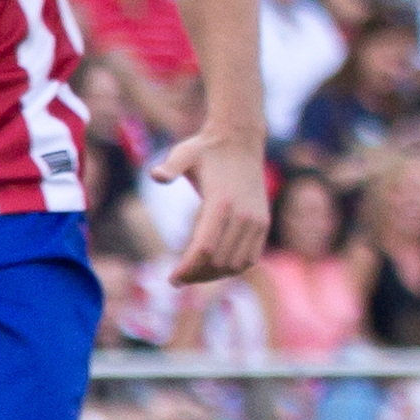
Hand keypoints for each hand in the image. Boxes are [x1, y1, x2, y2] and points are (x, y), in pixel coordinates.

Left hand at [158, 130, 272, 285]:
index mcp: (222, 201)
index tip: (172, 279)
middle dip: (197, 276)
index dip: (187, 269)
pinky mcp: (263, 222)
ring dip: (215, 275)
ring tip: (195, 275)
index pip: (204, 248)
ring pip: (237, 264)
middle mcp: (243, 214)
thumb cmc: (207, 149)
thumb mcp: (183, 153)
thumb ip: (169, 166)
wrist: (241, 140)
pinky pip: (251, 257)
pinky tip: (214, 266)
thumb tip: (156, 176)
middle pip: (219, 261)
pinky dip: (233, 268)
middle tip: (178, 279)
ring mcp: (256, 220)